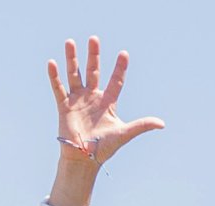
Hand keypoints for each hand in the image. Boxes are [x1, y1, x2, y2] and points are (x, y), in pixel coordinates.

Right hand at [46, 36, 163, 164]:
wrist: (84, 158)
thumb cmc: (104, 147)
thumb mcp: (124, 133)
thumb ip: (142, 125)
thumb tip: (162, 123)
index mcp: (108, 103)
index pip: (116, 81)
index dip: (120, 68)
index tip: (124, 53)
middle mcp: (92, 98)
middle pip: (93, 71)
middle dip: (94, 56)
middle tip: (94, 38)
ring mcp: (78, 100)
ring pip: (74, 75)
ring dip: (72, 59)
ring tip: (70, 41)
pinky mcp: (64, 106)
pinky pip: (58, 88)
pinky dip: (54, 76)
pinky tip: (52, 63)